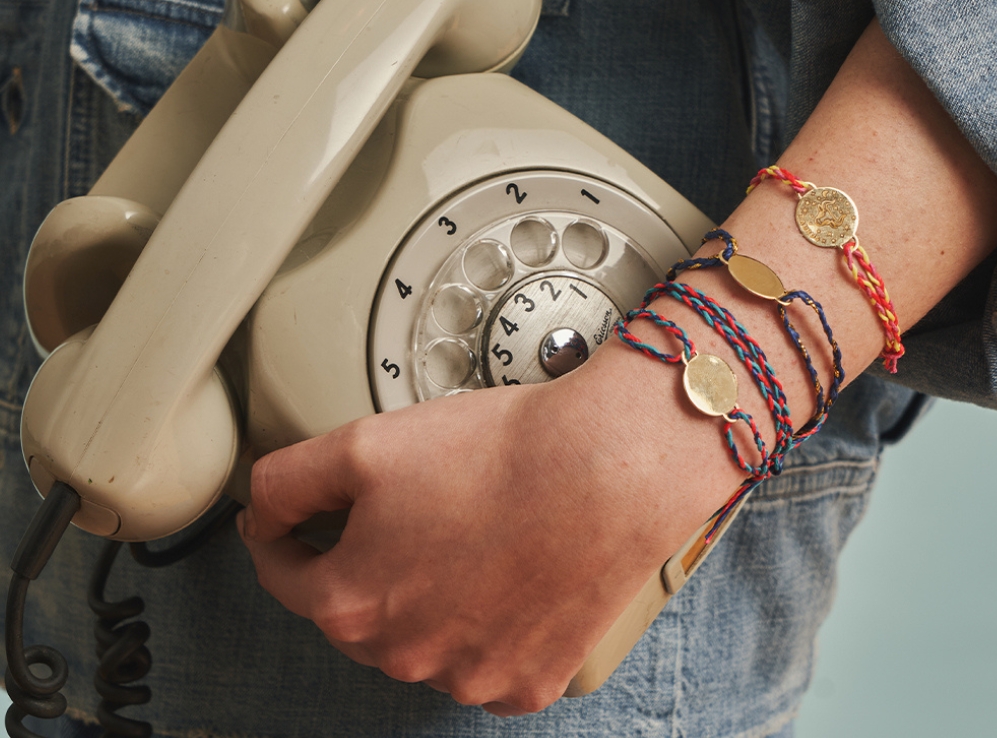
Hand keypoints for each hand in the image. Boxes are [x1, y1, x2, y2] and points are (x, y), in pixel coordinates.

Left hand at [237, 345, 739, 714]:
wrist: (606, 469)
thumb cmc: (495, 456)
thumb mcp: (361, 444)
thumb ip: (286, 481)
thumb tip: (261, 514)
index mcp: (352, 603)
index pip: (285, 576)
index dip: (282, 538)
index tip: (288, 523)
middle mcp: (406, 656)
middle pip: (355, 608)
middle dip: (363, 560)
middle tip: (403, 507)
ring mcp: (471, 676)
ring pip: (420, 636)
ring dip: (424, 595)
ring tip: (464, 531)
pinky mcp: (529, 680)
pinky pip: (483, 658)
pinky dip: (481, 623)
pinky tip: (501, 573)